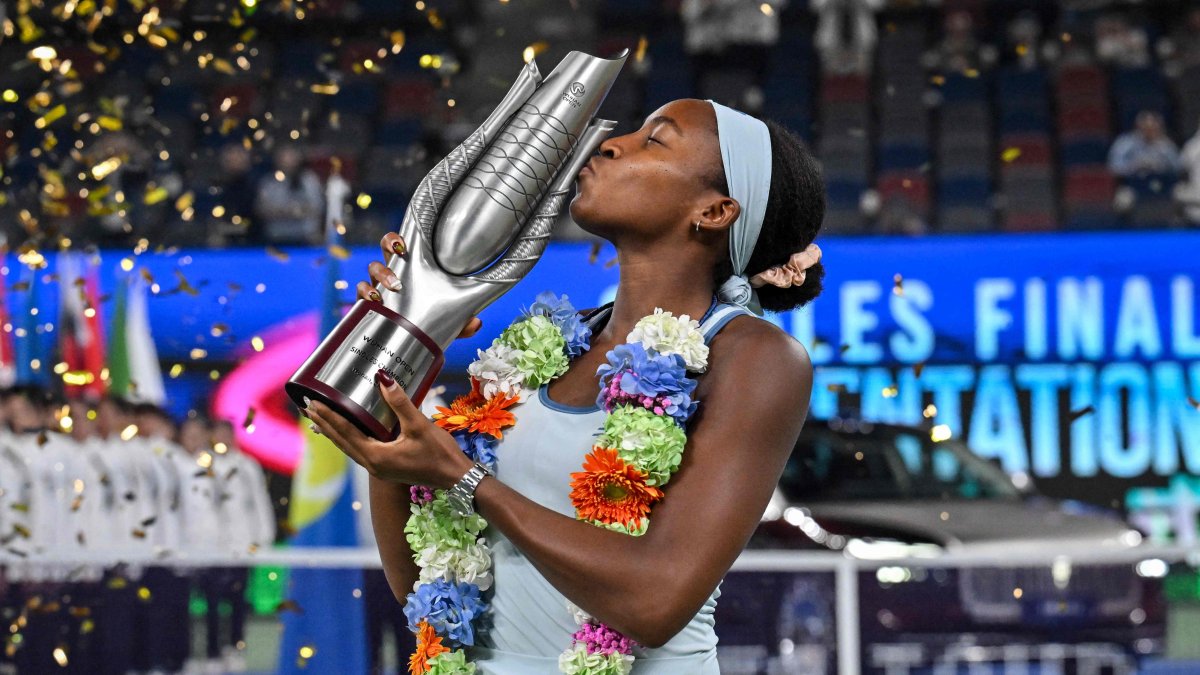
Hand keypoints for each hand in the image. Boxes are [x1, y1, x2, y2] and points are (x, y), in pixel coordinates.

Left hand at [304, 369, 473, 488]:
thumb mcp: (419, 426)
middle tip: (307, 407)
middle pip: (340, 441)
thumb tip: (382, 378)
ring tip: (319, 418)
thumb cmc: (439, 453)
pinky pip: (358, 450)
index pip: (345, 432)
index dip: (328, 416)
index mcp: (376, 457)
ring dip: (333, 432)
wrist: (455, 477)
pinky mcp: (385, 468)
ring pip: (348, 447)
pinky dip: (347, 438)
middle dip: (323, 424)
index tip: (312, 402)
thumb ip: (400, 402)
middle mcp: (372, 465)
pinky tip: (346, 431)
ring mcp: (378, 468)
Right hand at [356, 232, 482, 338]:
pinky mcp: (366, 305)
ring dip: (379, 274)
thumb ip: (461, 324)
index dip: (400, 238)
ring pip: (371, 269)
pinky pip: (359, 293)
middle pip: (385, 248)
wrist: (406, 350)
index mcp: (412, 270)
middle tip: (399, 253)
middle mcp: (394, 274)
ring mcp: (378, 287)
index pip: (404, 246)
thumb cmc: (428, 327)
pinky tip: (373, 301)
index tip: (404, 243)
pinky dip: (364, 294)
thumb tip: (476, 323)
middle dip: (388, 245)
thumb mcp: (447, 325)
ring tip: (391, 285)